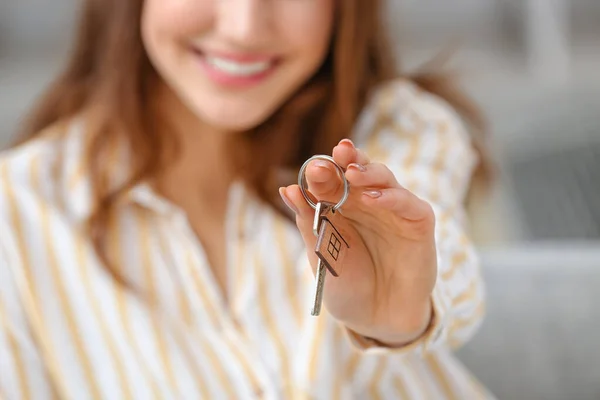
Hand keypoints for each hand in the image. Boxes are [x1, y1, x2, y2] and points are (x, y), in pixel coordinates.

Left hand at [279, 139, 436, 344]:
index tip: (311, 168)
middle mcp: (368, 203)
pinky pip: (409, 204)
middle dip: (347, 160)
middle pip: (358, 170)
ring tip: (352, 173)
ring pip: (384, 178)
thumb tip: (286, 189)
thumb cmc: (346, 287)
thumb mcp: (321, 255)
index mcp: (341, 207)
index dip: (323, 171)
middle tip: (337, 152)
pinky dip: (392, 198)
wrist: (376, 320)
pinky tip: (374, 199)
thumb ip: (308, 222)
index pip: (332, 179)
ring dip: (369, 172)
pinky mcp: (418, 224)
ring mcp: (394, 211)